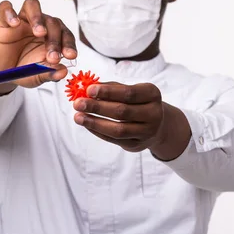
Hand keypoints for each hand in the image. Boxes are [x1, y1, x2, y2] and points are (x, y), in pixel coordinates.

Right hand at [0, 0, 77, 94]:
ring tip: (39, 32)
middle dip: (54, 40)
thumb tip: (63, 72)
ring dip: (38, 18)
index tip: (70, 56)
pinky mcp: (4, 21)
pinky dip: (10, 13)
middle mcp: (40, 24)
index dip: (69, 44)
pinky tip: (14, 24)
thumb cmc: (23, 70)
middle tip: (52, 57)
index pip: (65, 34)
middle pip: (51, 21)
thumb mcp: (37, 76)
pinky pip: (6, 8)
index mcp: (52, 37)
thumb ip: (49, 74)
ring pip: (32, 5)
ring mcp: (22, 20)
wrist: (2, 72)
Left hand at [72, 82, 190, 158]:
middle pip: (122, 111)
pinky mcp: (137, 145)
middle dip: (97, 107)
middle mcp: (154, 113)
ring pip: (118, 129)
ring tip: (78, 117)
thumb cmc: (136, 102)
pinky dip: (98, 132)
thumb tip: (87, 88)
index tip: (88, 90)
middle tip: (78, 103)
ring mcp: (147, 132)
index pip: (129, 93)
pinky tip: (86, 124)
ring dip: (94, 123)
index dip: (107, 91)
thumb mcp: (129, 90)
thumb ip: (110, 88)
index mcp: (152, 94)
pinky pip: (114, 140)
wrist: (156, 124)